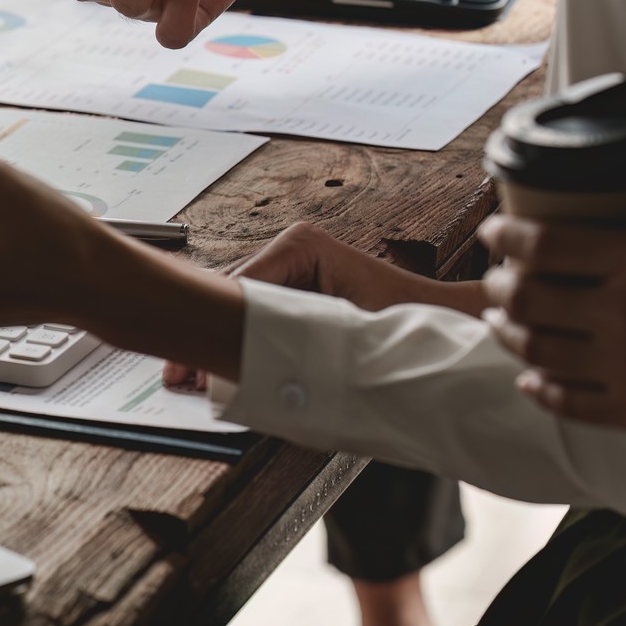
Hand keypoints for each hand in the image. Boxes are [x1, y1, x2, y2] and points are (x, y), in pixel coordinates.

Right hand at [161, 223, 483, 384]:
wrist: (449, 329)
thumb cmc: (412, 328)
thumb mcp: (350, 336)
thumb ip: (293, 345)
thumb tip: (242, 363)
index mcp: (301, 247)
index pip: (238, 287)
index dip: (210, 326)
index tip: (187, 358)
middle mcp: (288, 251)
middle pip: (229, 298)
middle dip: (204, 339)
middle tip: (175, 377)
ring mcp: (288, 270)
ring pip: (235, 310)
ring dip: (215, 345)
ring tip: (186, 379)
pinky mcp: (292, 293)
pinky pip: (251, 319)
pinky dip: (233, 345)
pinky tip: (212, 371)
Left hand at [477, 205, 625, 447]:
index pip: (546, 243)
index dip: (506, 236)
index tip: (493, 232)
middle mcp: (621, 311)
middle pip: (526, 296)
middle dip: (498, 286)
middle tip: (494, 281)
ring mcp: (621, 365)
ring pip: (534, 348)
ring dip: (506, 333)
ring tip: (499, 322)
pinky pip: (564, 400)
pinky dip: (538, 388)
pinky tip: (529, 378)